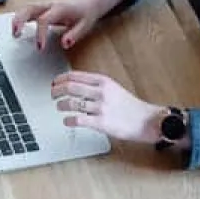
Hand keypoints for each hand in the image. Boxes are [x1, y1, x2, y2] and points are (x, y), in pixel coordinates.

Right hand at [9, 0, 128, 49]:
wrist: (87, 3)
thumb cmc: (85, 14)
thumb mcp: (85, 26)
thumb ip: (74, 34)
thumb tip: (64, 43)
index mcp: (60, 9)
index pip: (44, 19)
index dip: (40, 33)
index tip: (39, 47)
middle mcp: (49, 5)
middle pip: (30, 8)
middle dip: (20, 20)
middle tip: (15, 34)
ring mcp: (44, 5)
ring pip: (26, 8)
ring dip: (17, 18)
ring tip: (13, 33)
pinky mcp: (41, 8)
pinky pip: (27, 10)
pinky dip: (19, 17)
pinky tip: (16, 28)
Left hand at [51, 71, 165, 143]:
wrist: (147, 120)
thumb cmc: (130, 106)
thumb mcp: (114, 88)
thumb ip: (96, 86)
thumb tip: (75, 85)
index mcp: (104, 81)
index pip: (75, 75)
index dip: (60, 79)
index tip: (54, 83)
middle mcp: (101, 92)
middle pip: (70, 87)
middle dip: (56, 91)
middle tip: (52, 95)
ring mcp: (101, 107)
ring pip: (71, 103)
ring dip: (61, 105)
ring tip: (59, 107)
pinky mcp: (101, 123)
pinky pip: (78, 120)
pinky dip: (68, 120)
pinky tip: (67, 121)